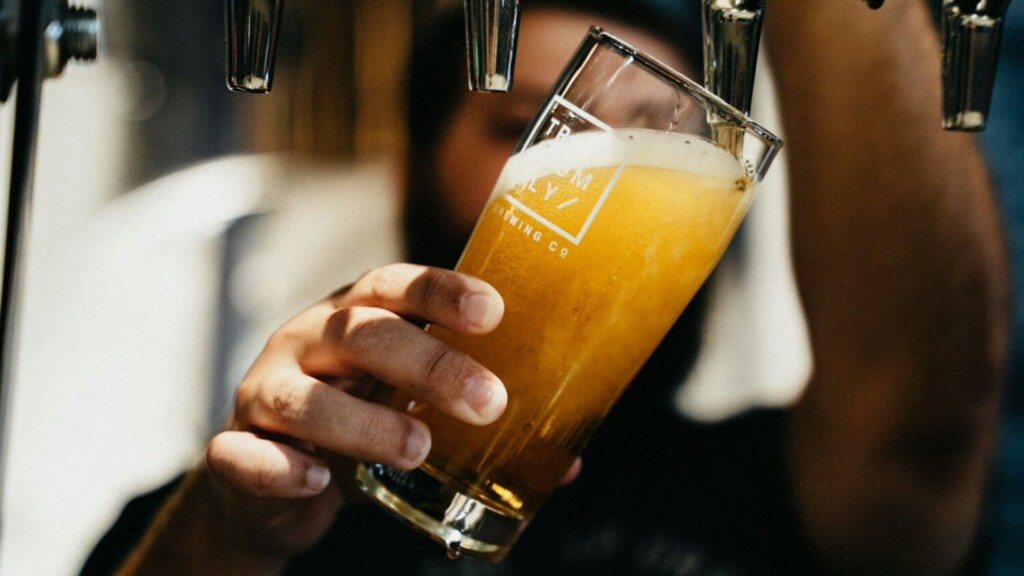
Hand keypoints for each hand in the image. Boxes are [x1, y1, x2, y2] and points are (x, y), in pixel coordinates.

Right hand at [201, 263, 508, 557]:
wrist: (263, 485)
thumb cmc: (351, 429)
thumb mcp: (408, 414)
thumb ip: (473, 430)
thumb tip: (565, 466)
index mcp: (351, 319)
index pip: (393, 286)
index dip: (440, 292)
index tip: (493, 312)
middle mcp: (305, 343)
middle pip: (360, 334)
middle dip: (427, 364)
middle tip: (489, 401)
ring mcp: (262, 394)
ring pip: (302, 396)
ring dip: (363, 422)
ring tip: (418, 450)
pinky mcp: (232, 452)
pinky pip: (244, 455)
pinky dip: (281, 468)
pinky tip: (321, 481)